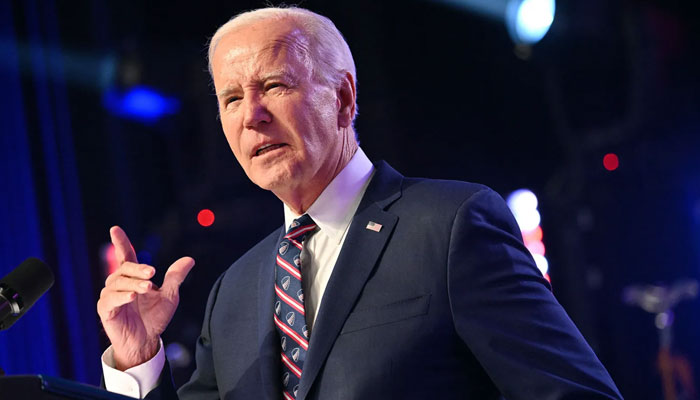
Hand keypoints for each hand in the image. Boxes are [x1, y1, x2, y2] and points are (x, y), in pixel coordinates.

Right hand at [97, 226, 194, 369]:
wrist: (146, 342)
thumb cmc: (154, 318)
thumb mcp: (170, 296)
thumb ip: (176, 277)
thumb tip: (190, 259)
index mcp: (133, 278)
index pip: (126, 256)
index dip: (120, 242)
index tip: (115, 229)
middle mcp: (119, 284)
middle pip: (124, 268)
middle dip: (138, 268)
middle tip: (153, 272)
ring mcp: (110, 297)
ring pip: (118, 283)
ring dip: (134, 284)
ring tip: (148, 288)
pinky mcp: (105, 310)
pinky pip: (110, 299)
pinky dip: (122, 296)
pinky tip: (133, 296)